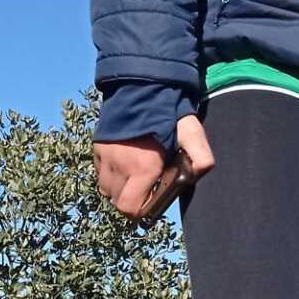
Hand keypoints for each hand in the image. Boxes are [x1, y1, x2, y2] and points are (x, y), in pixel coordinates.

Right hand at [94, 114, 214, 218]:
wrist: (142, 86)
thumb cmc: (169, 112)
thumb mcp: (192, 133)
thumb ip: (201, 157)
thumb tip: (198, 175)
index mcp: (143, 166)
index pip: (130, 207)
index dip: (140, 212)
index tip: (151, 206)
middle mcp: (120, 165)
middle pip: (118, 202)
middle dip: (132, 202)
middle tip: (147, 192)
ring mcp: (105, 156)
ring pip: (106, 190)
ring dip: (119, 191)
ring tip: (136, 180)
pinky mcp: (97, 148)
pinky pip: (98, 174)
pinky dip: (109, 177)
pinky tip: (124, 167)